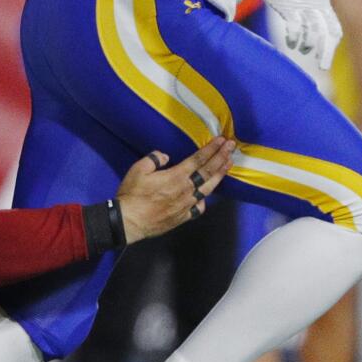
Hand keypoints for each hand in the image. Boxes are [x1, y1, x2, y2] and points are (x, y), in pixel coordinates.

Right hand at [115, 137, 234, 239]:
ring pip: (209, 188)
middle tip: (232, 147)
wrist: (130, 221)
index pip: (198, 159)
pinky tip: (206, 195)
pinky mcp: (184, 217)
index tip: (222, 140)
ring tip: (229, 164)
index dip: (211, 148)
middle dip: (221, 157)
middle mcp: (186, 189)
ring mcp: (187, 204)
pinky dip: (205, 199)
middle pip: (208, 171)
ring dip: (220, 174)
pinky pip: (199, 207)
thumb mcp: (138, 170)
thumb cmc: (132, 195)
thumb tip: (165, 156)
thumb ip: (154, 159)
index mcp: (176, 176)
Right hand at [246, 0, 342, 69]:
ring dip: (307, 46)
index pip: (335, 28)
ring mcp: (302, 6)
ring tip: (302, 49)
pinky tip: (291, 43)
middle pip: (326, 35)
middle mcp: (316, 6)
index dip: (333, 44)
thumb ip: (314, 7)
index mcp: (323, 3)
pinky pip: (294, 28)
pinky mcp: (288, 7)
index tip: (327, 54)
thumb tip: (315, 25)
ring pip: (311, 33)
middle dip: (325, 53)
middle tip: (322, 66)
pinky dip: (294, 39)